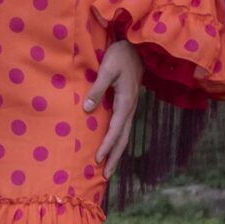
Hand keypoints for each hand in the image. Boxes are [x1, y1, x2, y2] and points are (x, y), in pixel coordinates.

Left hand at [84, 38, 142, 174]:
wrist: (137, 48)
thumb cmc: (120, 55)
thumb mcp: (107, 69)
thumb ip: (97, 89)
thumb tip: (87, 110)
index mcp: (125, 103)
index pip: (115, 130)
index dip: (106, 145)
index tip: (98, 159)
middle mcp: (130, 109)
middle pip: (123, 139)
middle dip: (114, 158)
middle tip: (106, 176)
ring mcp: (130, 108)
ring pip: (124, 136)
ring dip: (117, 152)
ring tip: (109, 168)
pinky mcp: (128, 105)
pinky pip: (123, 128)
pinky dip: (117, 141)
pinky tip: (111, 146)